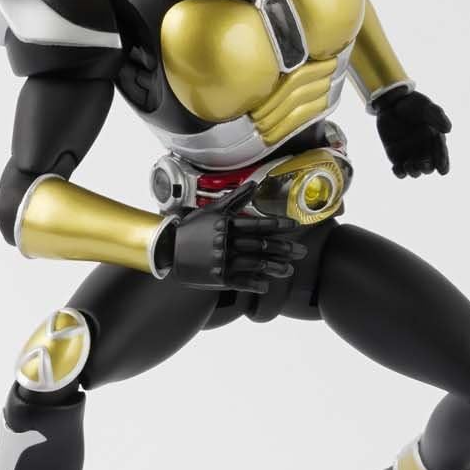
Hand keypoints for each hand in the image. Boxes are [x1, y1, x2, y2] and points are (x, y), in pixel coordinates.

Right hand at [162, 182, 307, 292]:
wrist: (168, 250)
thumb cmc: (191, 228)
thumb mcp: (211, 209)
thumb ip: (235, 198)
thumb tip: (254, 184)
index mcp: (225, 225)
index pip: (257, 224)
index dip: (278, 225)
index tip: (294, 227)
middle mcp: (225, 242)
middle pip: (260, 245)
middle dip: (284, 249)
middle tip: (301, 251)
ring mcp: (222, 261)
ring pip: (255, 264)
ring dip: (274, 267)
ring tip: (288, 269)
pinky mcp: (218, 278)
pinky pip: (241, 282)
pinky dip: (255, 284)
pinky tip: (266, 285)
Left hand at [375, 88, 450, 177]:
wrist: (392, 102)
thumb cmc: (412, 103)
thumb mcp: (426, 107)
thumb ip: (437, 116)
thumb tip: (448, 129)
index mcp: (436, 140)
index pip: (442, 155)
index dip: (443, 163)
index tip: (442, 169)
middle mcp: (424, 150)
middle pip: (429, 167)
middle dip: (427, 168)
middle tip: (423, 165)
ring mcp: (410, 154)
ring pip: (415, 171)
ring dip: (413, 172)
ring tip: (409, 165)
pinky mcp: (395, 156)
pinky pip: (399, 170)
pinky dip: (399, 172)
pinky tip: (397, 168)